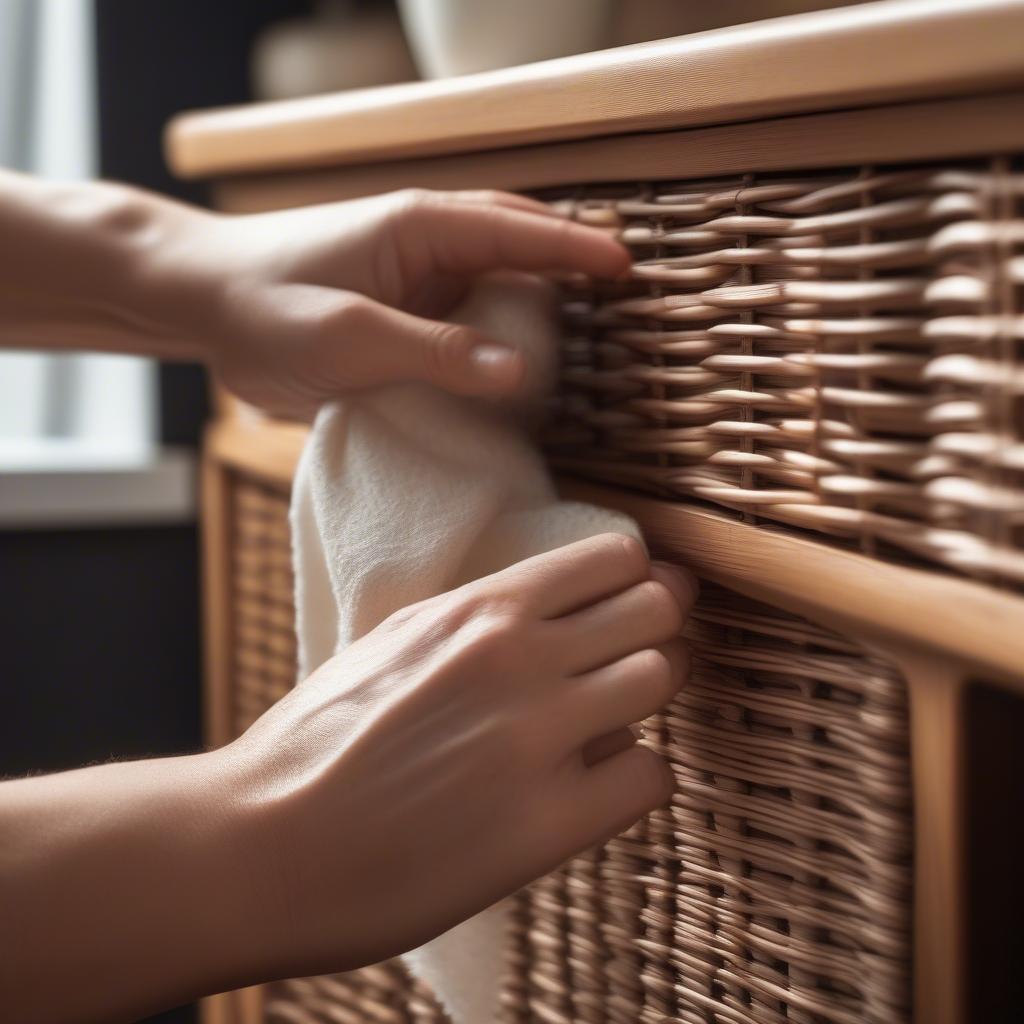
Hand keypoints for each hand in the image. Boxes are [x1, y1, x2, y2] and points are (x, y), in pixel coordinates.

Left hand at [154, 188, 629, 415]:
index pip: (519, 231)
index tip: (627, 268)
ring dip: (536, 308)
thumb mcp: (350, 335)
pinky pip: (465, 321)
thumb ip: (436, 352)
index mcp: (421, 227)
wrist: (202, 301)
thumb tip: (519, 373)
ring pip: (495, 286)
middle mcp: (427, 245)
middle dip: (569, 268)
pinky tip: (516, 371)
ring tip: (584, 342)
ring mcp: (416, 278)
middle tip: (621, 302)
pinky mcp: (403, 311)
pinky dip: (496, 339)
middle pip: (518, 247)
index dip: (577, 250)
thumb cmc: (264, 305)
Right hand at [219, 534, 695, 976]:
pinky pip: (651, 775)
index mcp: (480, 610)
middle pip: (659, 608)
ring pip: (663, 678)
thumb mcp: (398, 642)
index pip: (616, 557)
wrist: (261, 844)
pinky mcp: (547, 826)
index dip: (634, 581)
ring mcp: (539, 738)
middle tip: (632, 660)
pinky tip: (592, 787)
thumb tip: (556, 614)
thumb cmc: (318, 743)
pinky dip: (633, 777)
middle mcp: (519, 658)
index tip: (626, 607)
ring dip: (647, 701)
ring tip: (608, 723)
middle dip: (656, 631)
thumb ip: (482, 621)